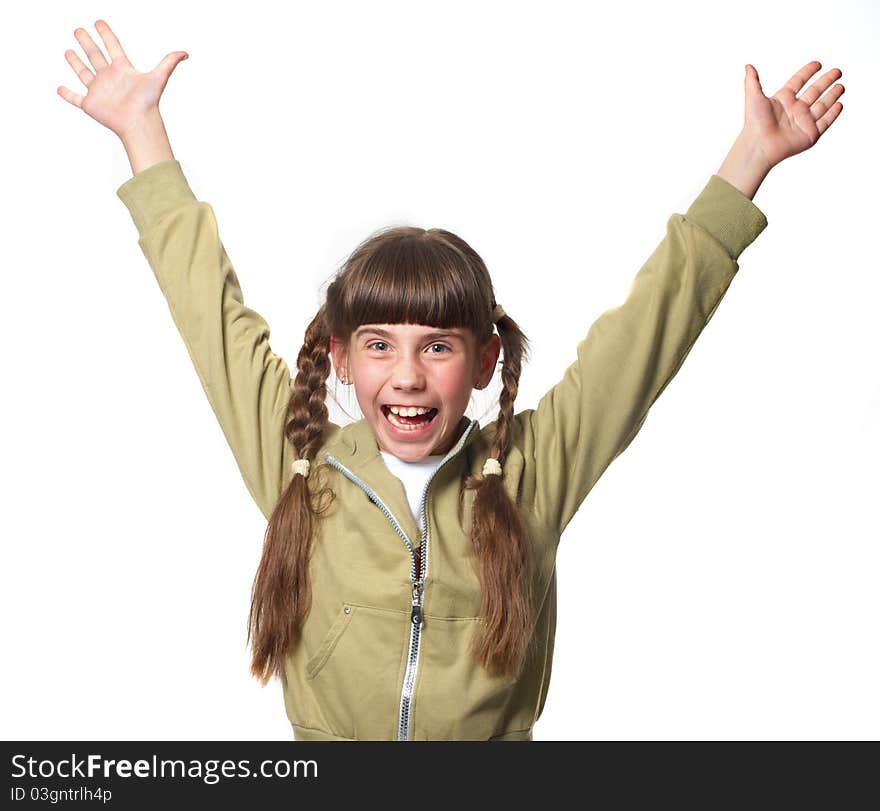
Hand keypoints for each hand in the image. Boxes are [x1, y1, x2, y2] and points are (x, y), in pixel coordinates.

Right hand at [57, 19, 188, 138]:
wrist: (139, 123)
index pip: (113, 47)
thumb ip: (169, 63)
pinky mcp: (91, 105)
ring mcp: (99, 91)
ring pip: (83, 74)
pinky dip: (67, 94)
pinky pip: (75, 98)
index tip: (99, 22)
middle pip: (95, 56)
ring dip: (75, 63)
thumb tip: (185, 53)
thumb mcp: (158, 78)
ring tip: (68, 52)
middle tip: (78, 30)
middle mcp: (109, 78)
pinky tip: (59, 88)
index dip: (106, 34)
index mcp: (122, 70)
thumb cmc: (148, 103)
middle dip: (86, 43)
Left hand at [743, 61, 844, 169]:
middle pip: (814, 91)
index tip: (817, 64)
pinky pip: (825, 122)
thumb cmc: (754, 124)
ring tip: (841, 86)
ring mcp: (803, 122)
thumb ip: (752, 81)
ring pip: (822, 105)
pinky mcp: (810, 134)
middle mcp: (794, 110)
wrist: (759, 146)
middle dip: (826, 81)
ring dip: (832, 95)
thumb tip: (748, 66)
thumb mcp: (753, 97)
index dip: (807, 72)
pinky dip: (833, 113)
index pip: (798, 81)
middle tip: (837, 71)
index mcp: (783, 100)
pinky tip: (839, 104)